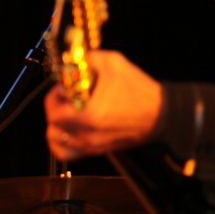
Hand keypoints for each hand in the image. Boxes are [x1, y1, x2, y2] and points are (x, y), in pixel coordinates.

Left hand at [44, 49, 162, 160]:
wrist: (161, 114)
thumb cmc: (140, 91)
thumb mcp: (114, 64)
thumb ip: (89, 59)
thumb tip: (74, 60)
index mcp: (89, 113)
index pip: (53, 109)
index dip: (54, 96)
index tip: (63, 88)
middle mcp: (87, 133)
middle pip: (52, 124)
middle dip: (54, 108)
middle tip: (63, 99)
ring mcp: (91, 144)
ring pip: (56, 140)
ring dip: (56, 125)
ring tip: (65, 114)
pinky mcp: (97, 150)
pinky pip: (67, 154)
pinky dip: (61, 143)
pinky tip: (68, 131)